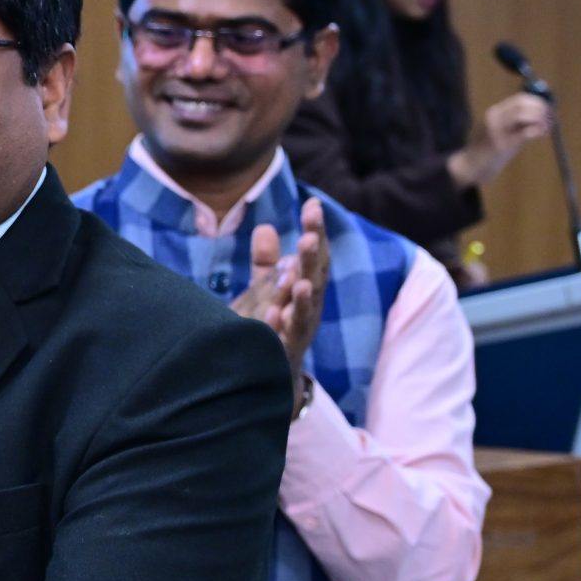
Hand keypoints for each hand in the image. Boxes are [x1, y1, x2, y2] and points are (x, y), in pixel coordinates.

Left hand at [230, 198, 327, 379]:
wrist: (269, 375)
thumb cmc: (271, 326)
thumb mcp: (266, 290)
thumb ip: (266, 263)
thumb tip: (264, 227)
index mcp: (306, 287)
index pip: (314, 254)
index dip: (316, 230)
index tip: (312, 204)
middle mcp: (308, 308)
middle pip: (313, 278)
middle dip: (311, 258)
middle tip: (308, 236)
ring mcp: (298, 331)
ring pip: (303, 311)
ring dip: (301, 294)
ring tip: (298, 278)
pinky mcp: (283, 353)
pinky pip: (282, 339)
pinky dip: (278, 326)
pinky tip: (273, 313)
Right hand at [452, 92, 553, 187]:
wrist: (469, 166)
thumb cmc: (485, 149)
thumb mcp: (498, 130)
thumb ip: (513, 121)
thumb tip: (539, 113)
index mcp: (493, 113)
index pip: (519, 99)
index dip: (537, 102)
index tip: (547, 110)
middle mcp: (494, 117)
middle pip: (522, 103)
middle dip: (540, 108)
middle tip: (549, 118)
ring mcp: (497, 130)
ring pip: (523, 114)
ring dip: (539, 118)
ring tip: (545, 128)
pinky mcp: (502, 145)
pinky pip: (525, 132)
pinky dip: (537, 131)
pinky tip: (540, 134)